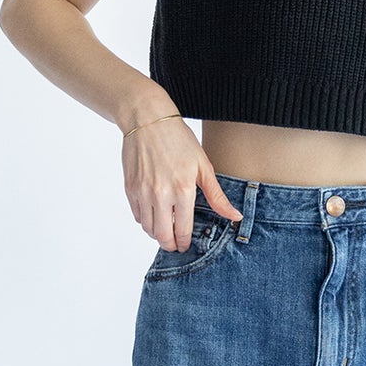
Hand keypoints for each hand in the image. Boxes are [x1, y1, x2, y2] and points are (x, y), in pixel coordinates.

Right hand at [122, 112, 243, 249]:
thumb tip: (235, 217)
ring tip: (166, 229)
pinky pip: (137, 215)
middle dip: (170, 244)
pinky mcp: (130, 188)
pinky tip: (155, 213)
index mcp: (183, 190)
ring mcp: (142, 192)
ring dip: (157, 234)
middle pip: (163, 235)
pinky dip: (146, 220)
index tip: (186, 245)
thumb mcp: (203, 166)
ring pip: (148, 228)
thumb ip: (217, 196)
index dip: (185, 242)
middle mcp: (161, 194)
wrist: (147, 120)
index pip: (183, 230)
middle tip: (175, 244)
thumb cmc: (178, 139)